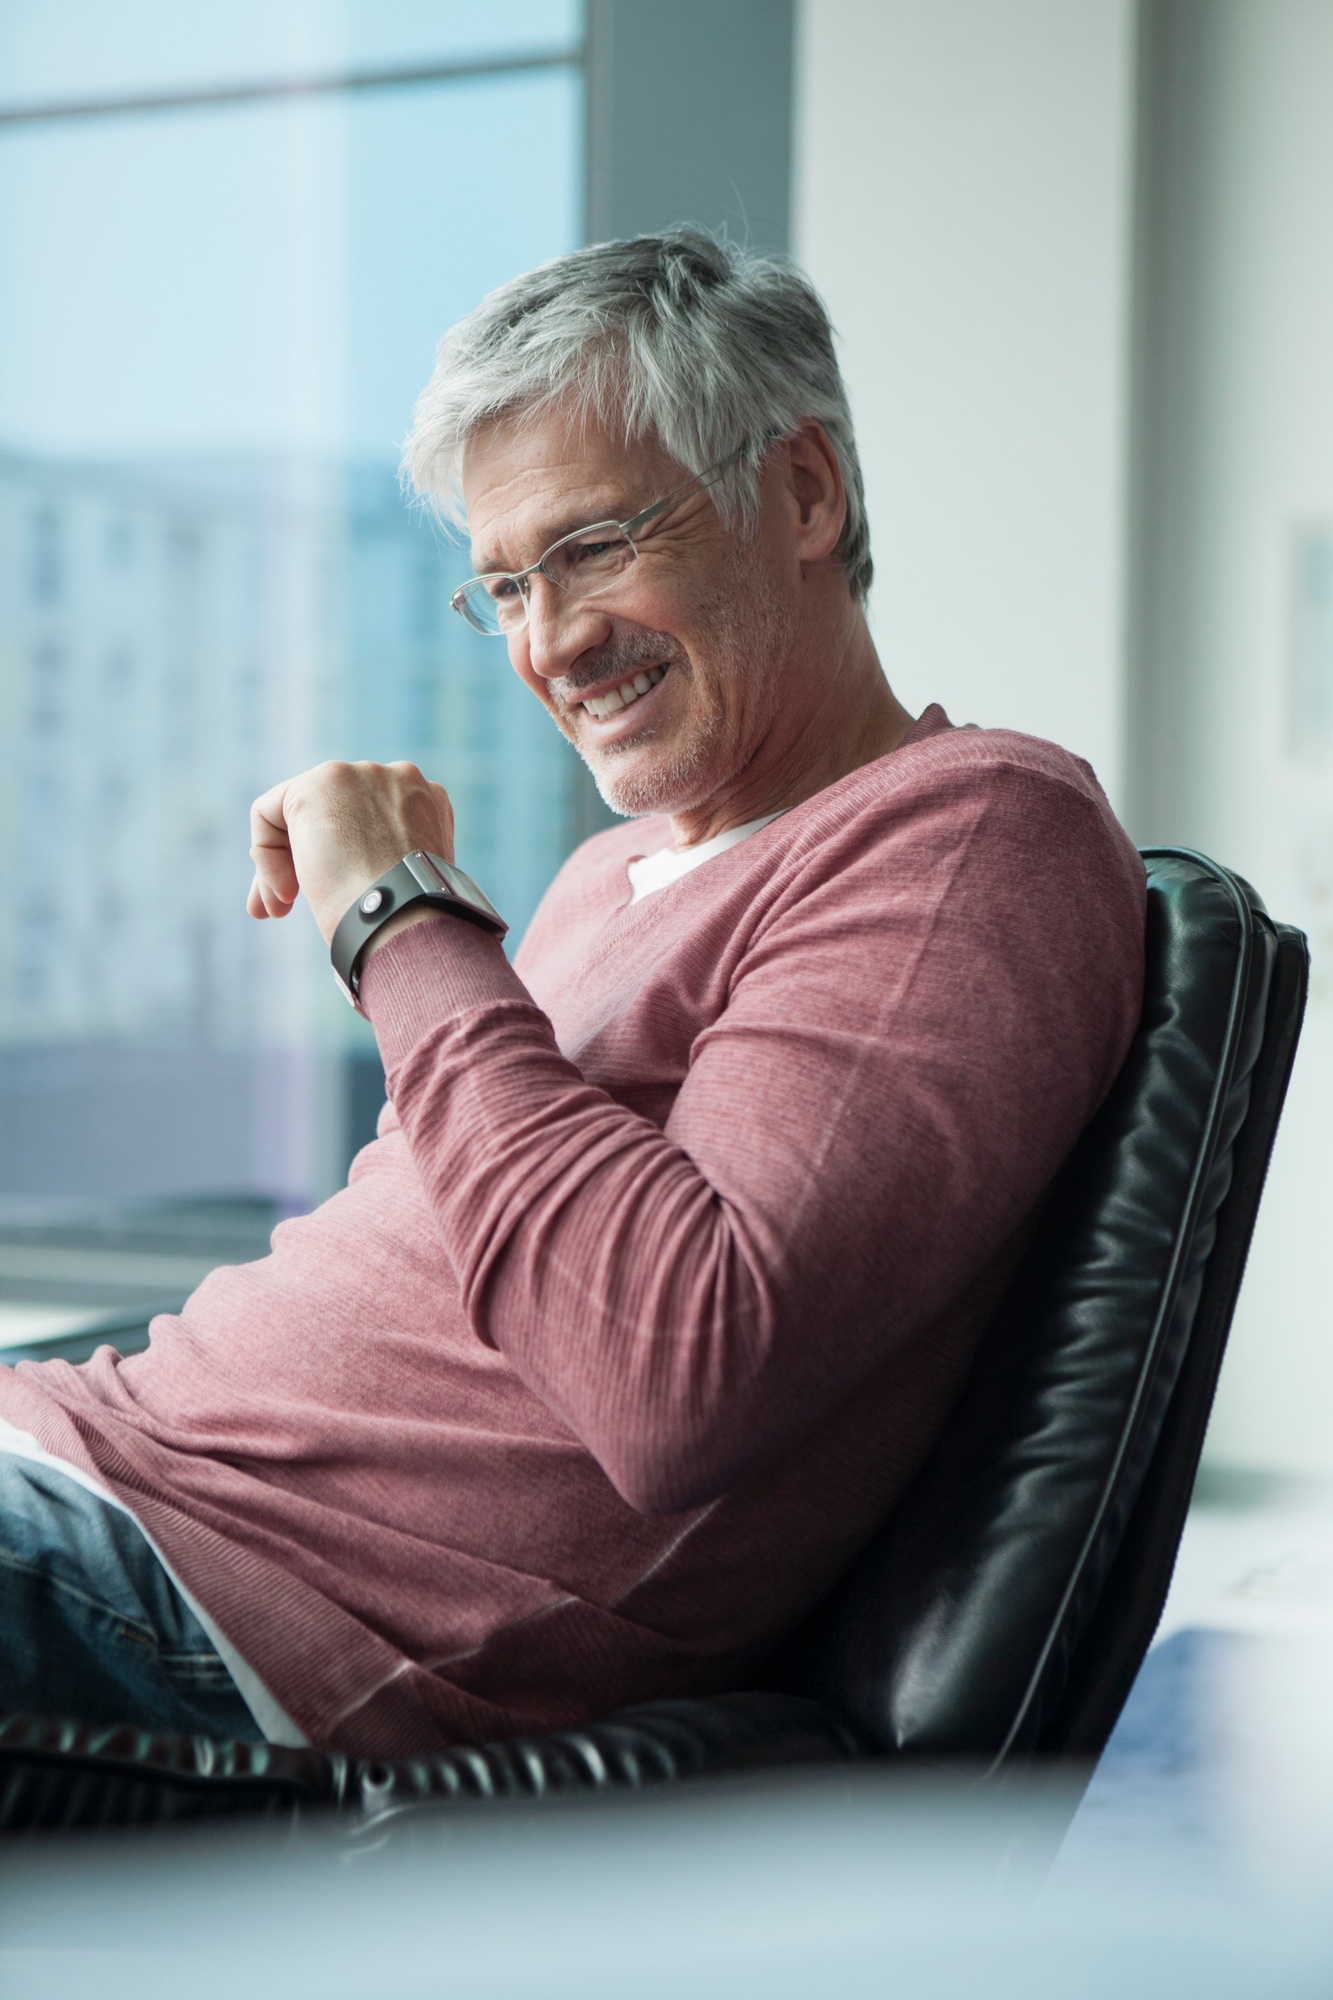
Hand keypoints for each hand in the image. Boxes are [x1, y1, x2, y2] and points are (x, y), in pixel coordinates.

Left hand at [247, 761, 454, 943]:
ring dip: (283, 865)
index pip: (368, 821)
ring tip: (281, 908)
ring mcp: (358, 776)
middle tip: (283, 907)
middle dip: (302, 862)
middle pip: (330, 815)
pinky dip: (267, 857)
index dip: (341, 860)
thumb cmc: (407, 918)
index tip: (328, 898)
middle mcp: (398, 779)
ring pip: (297, 815)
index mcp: (427, 802)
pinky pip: (267, 814)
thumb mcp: (402, 882)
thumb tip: (338, 876)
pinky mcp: (317, 785)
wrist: (404, 917)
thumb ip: (380, 858)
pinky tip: (286, 893)